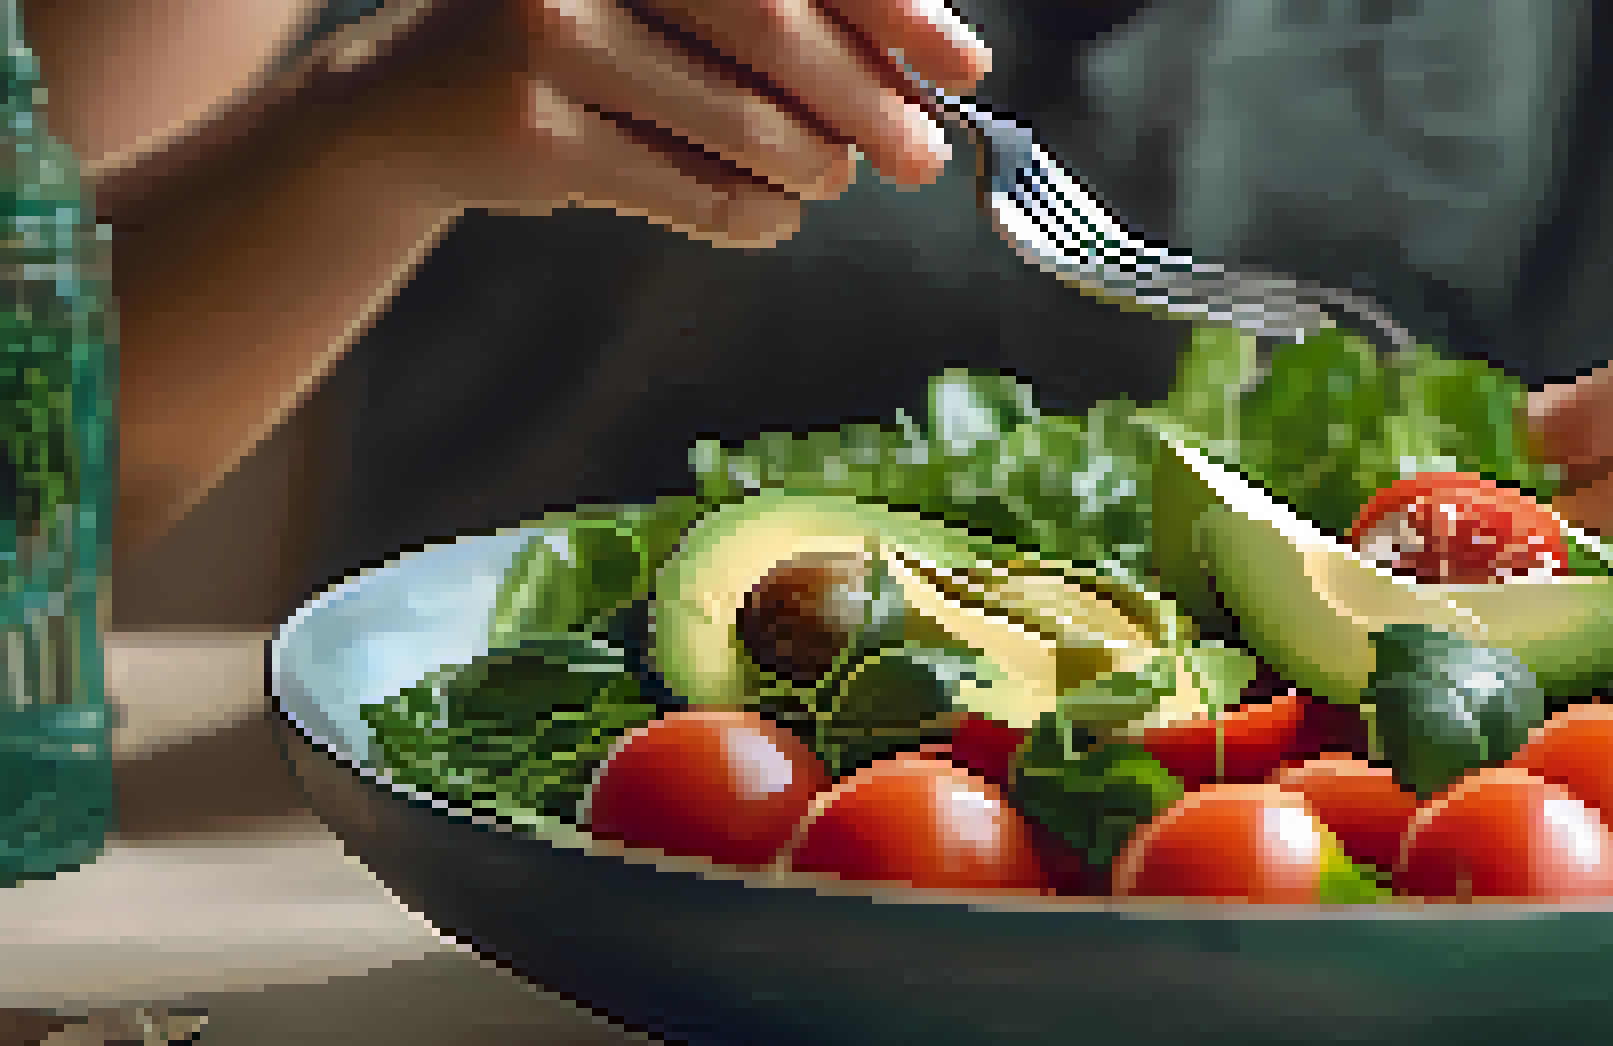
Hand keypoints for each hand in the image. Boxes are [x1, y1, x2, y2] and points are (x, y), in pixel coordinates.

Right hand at [315, 0, 989, 245]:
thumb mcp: (665, 1)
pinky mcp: (531, 134)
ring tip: (833, 181)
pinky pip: (686, 189)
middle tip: (921, 155)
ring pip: (739, 120)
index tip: (962, 60)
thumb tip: (920, 66)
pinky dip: (749, 212)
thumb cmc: (572, 41)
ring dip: (813, 165)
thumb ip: (774, 15)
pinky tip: (770, 215)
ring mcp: (547, 35)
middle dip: (870, 102)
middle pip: (774, 26)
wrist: (407, 104)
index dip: (891, 8)